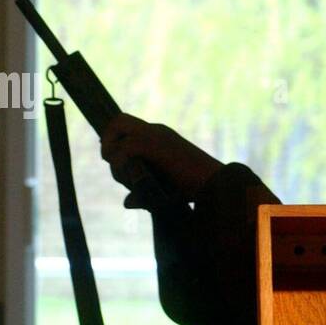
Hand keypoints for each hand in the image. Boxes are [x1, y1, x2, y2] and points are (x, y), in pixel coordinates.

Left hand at [99, 114, 221, 204]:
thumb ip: (145, 192)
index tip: (118, 164)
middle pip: (116, 121)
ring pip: (114, 133)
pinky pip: (122, 151)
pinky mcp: (151, 144)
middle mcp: (155, 130)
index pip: (126, 127)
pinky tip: (135, 182)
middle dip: (108, 144)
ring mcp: (153, 134)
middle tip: (118, 167)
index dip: (116, 143)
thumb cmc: (198, 190)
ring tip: (130, 181)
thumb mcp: (167, 189)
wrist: (216, 185)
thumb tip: (126, 203)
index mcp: (161, 136)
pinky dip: (121, 167)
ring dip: (114, 159)